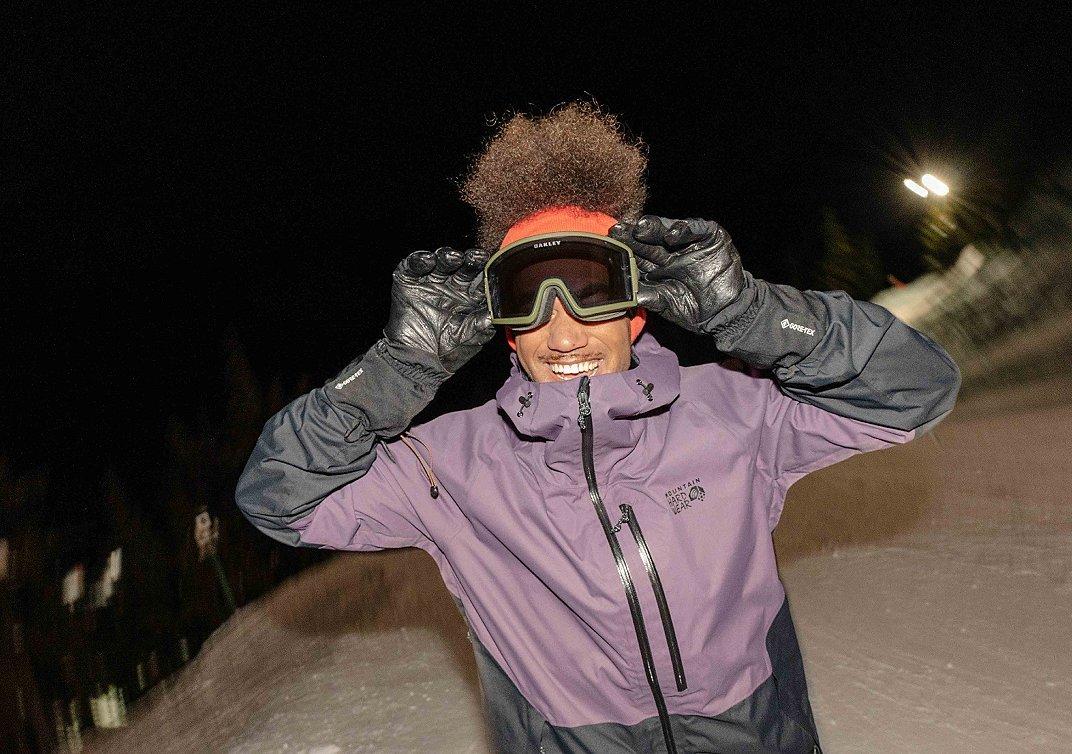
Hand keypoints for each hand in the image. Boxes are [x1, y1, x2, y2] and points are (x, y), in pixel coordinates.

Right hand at [384, 246, 495, 375]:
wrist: (417, 362)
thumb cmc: (447, 352)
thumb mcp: (468, 338)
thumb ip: (481, 324)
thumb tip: (495, 314)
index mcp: (469, 299)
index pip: (480, 280)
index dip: (487, 273)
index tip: (496, 267)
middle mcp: (451, 288)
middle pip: (462, 267)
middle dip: (470, 260)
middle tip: (477, 257)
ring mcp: (430, 284)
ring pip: (440, 263)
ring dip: (447, 257)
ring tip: (454, 257)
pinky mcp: (408, 284)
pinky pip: (412, 267)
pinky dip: (418, 261)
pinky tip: (427, 260)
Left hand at [610, 215, 745, 334]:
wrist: (727, 312)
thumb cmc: (695, 310)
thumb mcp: (670, 305)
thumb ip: (652, 298)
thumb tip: (631, 296)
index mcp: (657, 267)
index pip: (638, 255)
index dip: (625, 250)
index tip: (610, 245)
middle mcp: (670, 252)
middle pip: (648, 241)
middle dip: (633, 235)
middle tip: (617, 230)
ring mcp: (689, 244)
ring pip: (668, 231)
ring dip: (654, 227)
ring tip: (640, 227)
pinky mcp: (710, 237)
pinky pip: (696, 229)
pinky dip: (685, 229)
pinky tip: (673, 234)